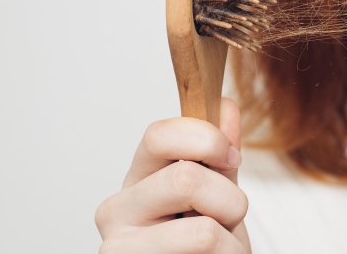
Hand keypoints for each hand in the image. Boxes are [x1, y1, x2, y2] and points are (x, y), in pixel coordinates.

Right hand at [96, 98, 250, 252]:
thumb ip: (220, 156)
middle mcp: (116, 210)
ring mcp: (117, 248)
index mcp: (137, 180)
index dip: (206, 139)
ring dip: (230, 240)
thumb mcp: (217, 196)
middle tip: (228, 218)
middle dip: (229, 200)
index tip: (230, 157)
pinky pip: (205, 252)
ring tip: (217, 249)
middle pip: (185, 178)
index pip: (158, 134)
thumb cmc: (204, 248)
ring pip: (201, 230)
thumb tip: (224, 106)